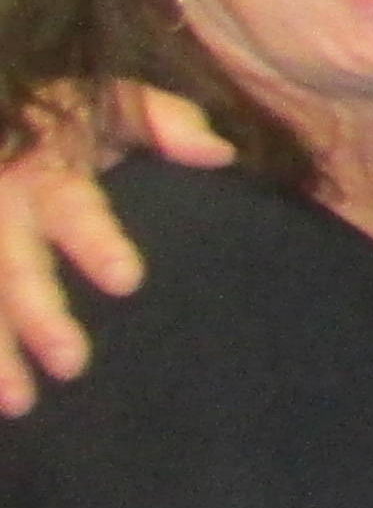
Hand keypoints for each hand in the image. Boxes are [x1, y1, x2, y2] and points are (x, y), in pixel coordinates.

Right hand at [0, 83, 224, 412]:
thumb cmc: (66, 122)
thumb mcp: (108, 104)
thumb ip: (163, 122)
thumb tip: (218, 152)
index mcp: (44, 172)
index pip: (73, 209)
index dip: (95, 242)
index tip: (128, 280)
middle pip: (14, 266)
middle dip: (39, 315)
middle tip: (74, 364)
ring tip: (19, 403)